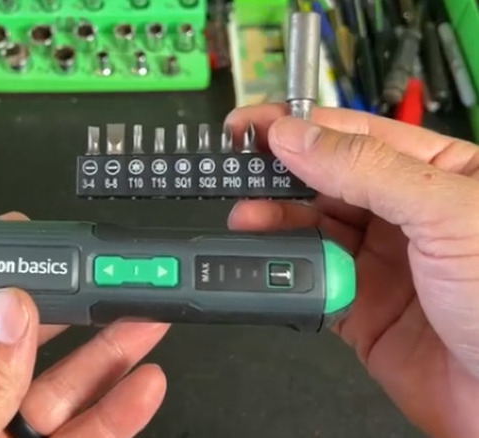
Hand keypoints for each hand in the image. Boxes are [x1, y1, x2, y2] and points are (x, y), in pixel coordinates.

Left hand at [0, 212, 168, 437]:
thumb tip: (9, 314)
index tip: (12, 239)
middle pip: (9, 342)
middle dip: (59, 304)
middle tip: (98, 273)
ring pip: (55, 387)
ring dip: (103, 350)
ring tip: (140, 316)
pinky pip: (80, 435)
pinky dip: (115, 410)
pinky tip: (139, 383)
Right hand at [226, 104, 478, 436]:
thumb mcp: (446, 213)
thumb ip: (367, 170)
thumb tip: (297, 136)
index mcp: (439, 174)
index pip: (357, 136)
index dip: (301, 126)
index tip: (253, 126)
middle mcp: (407, 215)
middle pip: (327, 180)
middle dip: (279, 173)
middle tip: (235, 166)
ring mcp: (382, 263)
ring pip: (312, 229)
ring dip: (275, 220)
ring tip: (245, 215)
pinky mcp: (360, 310)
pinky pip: (311, 282)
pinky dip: (285, 273)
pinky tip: (271, 261)